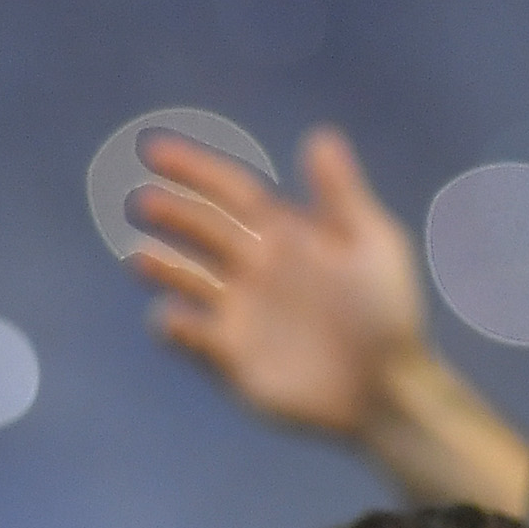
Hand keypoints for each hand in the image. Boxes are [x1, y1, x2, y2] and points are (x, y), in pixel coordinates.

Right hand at [126, 127, 433, 440]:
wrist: (387, 390)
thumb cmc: (388, 314)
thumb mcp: (374, 245)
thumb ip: (341, 196)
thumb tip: (319, 136)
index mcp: (285, 236)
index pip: (231, 192)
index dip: (194, 170)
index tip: (154, 151)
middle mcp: (254, 270)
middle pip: (203, 231)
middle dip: (172, 214)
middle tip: (143, 203)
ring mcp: (239, 314)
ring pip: (188, 281)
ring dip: (163, 268)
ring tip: (140, 258)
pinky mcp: (230, 360)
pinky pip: (192, 339)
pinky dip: (175, 328)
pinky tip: (168, 317)